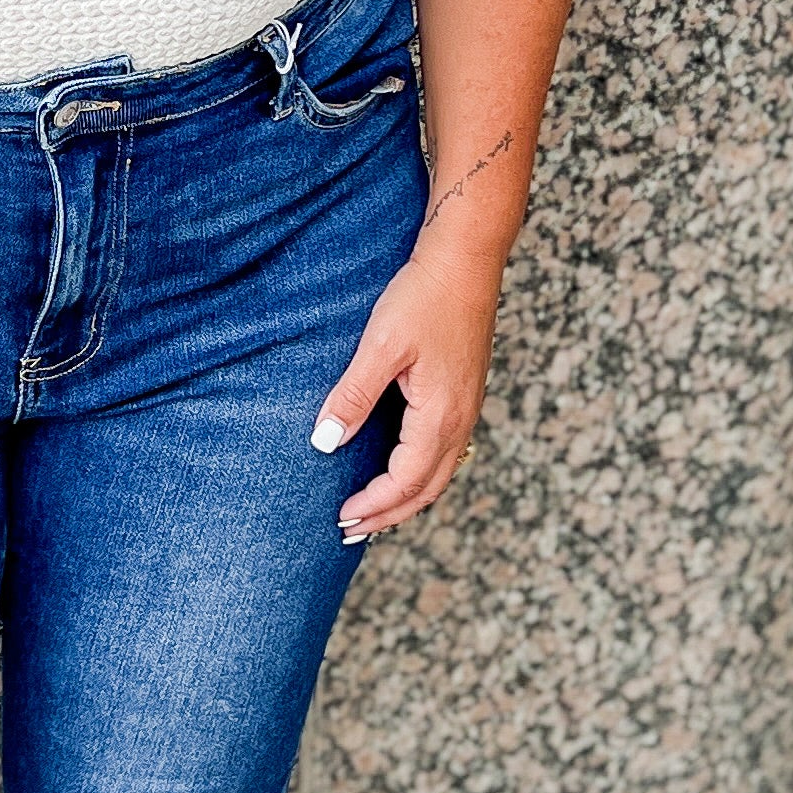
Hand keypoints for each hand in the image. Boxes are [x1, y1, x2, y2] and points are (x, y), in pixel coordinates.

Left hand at [310, 240, 502, 541]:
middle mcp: (461, 419)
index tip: (341, 518)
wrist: (466, 261)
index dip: (374, 504)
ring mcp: (467, 408)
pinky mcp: (464, 394)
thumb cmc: (423, 297)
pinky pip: (445, 452)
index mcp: (442, 415)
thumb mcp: (380, 346)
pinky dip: (420, 474)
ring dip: (406, 499)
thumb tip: (325, 442)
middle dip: (390, 515)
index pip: (406, 481)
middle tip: (351, 532)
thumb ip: (353, 396)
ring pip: (440, 473)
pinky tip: (400, 470)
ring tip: (373, 513)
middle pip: (427, 489)